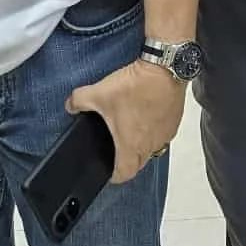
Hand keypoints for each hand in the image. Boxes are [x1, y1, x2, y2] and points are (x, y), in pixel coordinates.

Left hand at [68, 59, 184, 184]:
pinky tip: (146, 114)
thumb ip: (78, 100)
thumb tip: (71, 105)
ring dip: (142, 145)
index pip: (124, 174)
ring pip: (153, 149)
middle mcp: (151, 144)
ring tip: (131, 129)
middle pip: (139, 164)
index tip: (109, 172)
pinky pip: (163, 134)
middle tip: (117, 151)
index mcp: (131, 145)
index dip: (114, 176)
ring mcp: (165, 134)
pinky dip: (154, 130)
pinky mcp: (174, 122)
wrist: (165, 69)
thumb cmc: (138, 86)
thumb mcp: (99, 93)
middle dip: (127, 162)